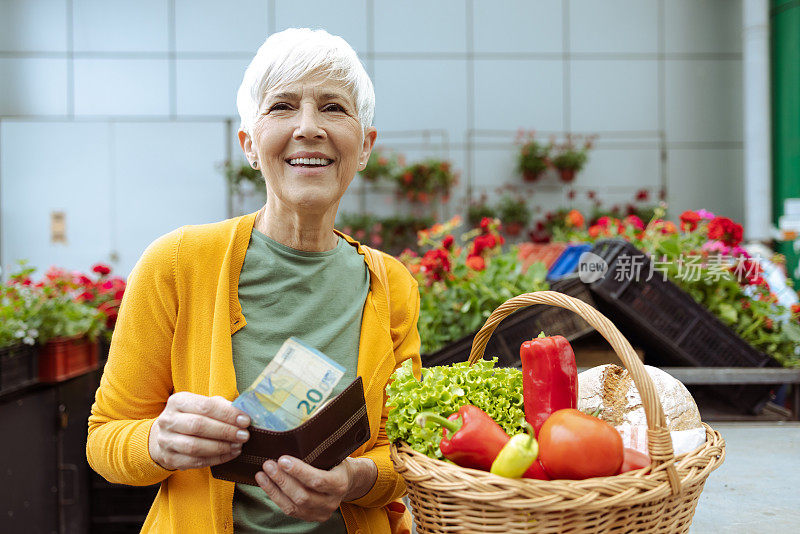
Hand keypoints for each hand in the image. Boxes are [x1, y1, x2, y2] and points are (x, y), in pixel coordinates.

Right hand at [148, 392, 250, 470]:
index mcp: (178, 401)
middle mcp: (168, 420)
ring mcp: (166, 441)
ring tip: (238, 445)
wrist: (166, 435)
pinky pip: (195, 462)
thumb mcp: (203, 405)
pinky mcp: (170, 458)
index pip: (205, 406)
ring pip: (195, 446)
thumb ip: (221, 406)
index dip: (227, 414)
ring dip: (220, 447)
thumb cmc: (192, 416)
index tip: (245, 420)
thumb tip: (242, 413)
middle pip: (198, 426)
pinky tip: (230, 454)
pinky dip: (216, 459)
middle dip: (225, 431)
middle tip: (244, 435)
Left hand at [255, 456, 377, 522]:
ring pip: (293, 506)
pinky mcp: (310, 517)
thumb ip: (318, 451)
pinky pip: (289, 510)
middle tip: (268, 464)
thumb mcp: (333, 454)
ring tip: (262, 474)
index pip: (318, 480)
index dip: (298, 471)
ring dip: (274, 489)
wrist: (346, 481)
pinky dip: (275, 496)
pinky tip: (266, 484)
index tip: (282, 459)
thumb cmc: (336, 463)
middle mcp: (331, 502)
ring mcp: (320, 513)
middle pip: (303, 496)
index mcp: (340, 484)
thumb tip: (294, 435)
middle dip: (282, 480)